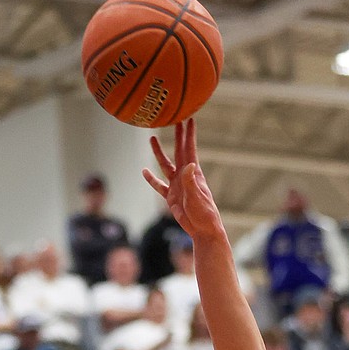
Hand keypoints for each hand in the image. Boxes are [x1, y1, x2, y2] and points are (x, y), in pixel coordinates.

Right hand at [143, 119, 223, 240]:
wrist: (202, 230)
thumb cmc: (204, 214)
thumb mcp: (196, 197)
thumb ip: (191, 181)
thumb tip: (190, 164)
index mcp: (193, 173)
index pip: (189, 149)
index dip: (189, 134)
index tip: (189, 118)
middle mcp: (185, 176)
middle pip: (179, 151)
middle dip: (177, 135)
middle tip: (174, 119)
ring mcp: (177, 185)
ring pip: (165, 165)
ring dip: (159, 152)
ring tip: (152, 138)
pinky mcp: (171, 197)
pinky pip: (159, 185)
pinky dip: (151, 179)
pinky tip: (144, 171)